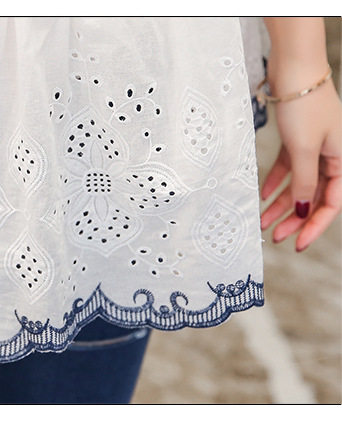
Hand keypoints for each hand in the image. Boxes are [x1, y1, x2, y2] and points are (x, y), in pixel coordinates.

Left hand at [260, 77, 341, 251]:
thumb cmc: (304, 106)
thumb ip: (303, 182)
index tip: (297, 243)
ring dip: (281, 204)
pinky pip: (288, 168)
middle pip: (313, 197)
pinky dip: (275, 182)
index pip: (330, 203)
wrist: (295, 69)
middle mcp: (331, 156)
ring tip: (262, 223)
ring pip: (298, 184)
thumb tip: (299, 211)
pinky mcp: (297, 138)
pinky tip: (262, 196)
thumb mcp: (304, 149)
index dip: (313, 226)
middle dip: (294, 219)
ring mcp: (314, 147)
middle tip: (275, 237)